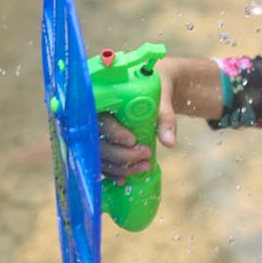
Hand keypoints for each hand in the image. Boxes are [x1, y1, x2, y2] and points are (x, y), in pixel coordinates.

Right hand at [98, 56, 181, 182]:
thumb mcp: (162, 95)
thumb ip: (164, 117)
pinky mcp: (100, 144)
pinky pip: (101, 162)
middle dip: (122, 154)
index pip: (100, 119)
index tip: (132, 140)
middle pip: (98, 143)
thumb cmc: (154, 85)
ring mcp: (94, 132)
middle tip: (145, 155)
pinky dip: (112, 172)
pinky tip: (124, 179)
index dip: (114, 133)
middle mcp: (92, 116)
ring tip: (144, 166)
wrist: (155, 83)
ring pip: (99, 156)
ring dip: (120, 167)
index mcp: (102, 97)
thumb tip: (169, 143)